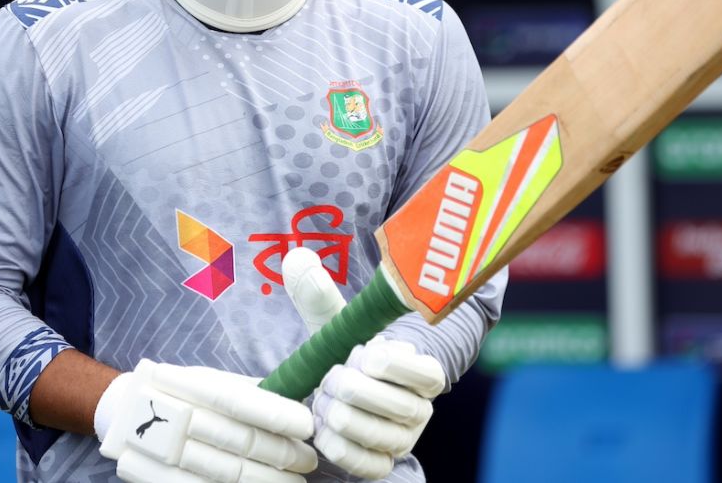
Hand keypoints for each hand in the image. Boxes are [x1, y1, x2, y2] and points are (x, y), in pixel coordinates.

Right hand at [97, 359, 316, 482]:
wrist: (125, 413)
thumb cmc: (178, 391)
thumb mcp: (209, 378)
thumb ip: (247, 389)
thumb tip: (293, 397)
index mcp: (194, 388)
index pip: (242, 403)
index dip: (278, 416)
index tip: (307, 426)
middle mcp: (181, 419)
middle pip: (241, 441)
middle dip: (282, 454)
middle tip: (308, 460)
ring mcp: (171, 453)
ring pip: (229, 473)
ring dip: (267, 480)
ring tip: (295, 481)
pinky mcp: (164, 480)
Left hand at [282, 248, 445, 479]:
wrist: (344, 396)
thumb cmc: (345, 353)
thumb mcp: (337, 324)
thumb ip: (319, 294)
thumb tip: (296, 259)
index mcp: (422, 371)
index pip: (425, 373)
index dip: (393, 366)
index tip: (363, 353)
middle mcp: (419, 409)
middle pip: (398, 406)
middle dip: (356, 391)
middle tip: (331, 377)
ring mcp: (402, 440)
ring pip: (380, 436)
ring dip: (344, 417)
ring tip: (322, 401)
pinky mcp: (382, 464)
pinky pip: (367, 465)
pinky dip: (340, 448)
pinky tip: (322, 429)